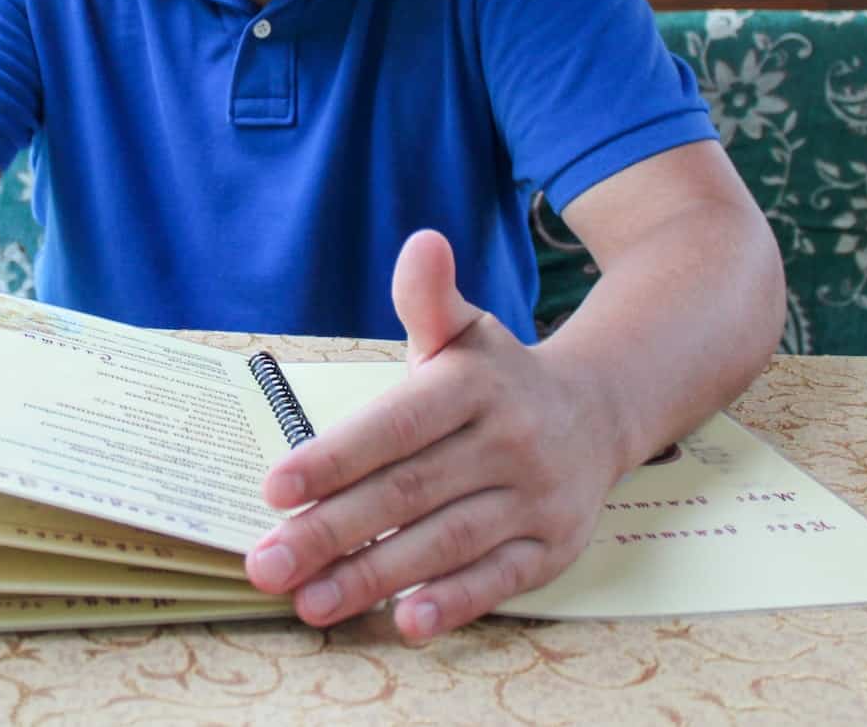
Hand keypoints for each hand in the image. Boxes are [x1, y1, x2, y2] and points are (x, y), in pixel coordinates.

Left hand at [245, 230, 625, 641]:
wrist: (600, 412)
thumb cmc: (499, 377)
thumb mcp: (463, 332)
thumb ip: (428, 300)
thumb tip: (421, 244)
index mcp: (476, 385)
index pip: (396, 426)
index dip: (335, 457)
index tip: (274, 489)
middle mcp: (511, 441)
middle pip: (408, 492)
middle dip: (332, 532)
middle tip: (265, 564)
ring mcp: (536, 498)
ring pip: (446, 542)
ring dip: (374, 577)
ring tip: (309, 601)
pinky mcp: (553, 548)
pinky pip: (500, 580)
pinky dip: (455, 604)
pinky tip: (406, 622)